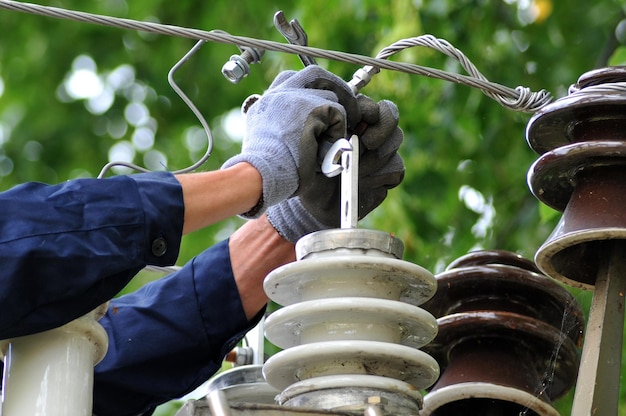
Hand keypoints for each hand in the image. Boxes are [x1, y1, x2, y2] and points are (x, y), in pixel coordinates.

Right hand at [221, 65, 357, 217]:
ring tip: (326, 143)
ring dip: (334, 119)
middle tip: (346, 109)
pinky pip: (337, 114)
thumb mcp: (266, 144)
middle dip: (335, 88)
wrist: (260, 175)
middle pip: (314, 75)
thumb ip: (280, 128)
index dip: (310, 88)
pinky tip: (325, 149)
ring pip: (330, 96)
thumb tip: (298, 128)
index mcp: (267, 103)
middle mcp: (279, 94)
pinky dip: (337, 132)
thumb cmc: (264, 171)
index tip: (320, 103)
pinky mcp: (312, 109)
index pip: (290, 79)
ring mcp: (295, 98)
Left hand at [267, 95, 404, 241]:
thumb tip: (338, 113)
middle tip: (365, 144)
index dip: (367, 111)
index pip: (370, 105)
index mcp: (350, 118)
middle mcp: (369, 132)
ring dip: (373, 159)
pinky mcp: (387, 174)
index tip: (353, 122)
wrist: (314, 204)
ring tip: (353, 171)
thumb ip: (319, 124)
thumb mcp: (306, 145)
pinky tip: (361, 184)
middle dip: (379, 131)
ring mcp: (381, 153)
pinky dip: (379, 177)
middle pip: (390, 117)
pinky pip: (396, 170)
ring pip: (394, 143)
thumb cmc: (307, 170)